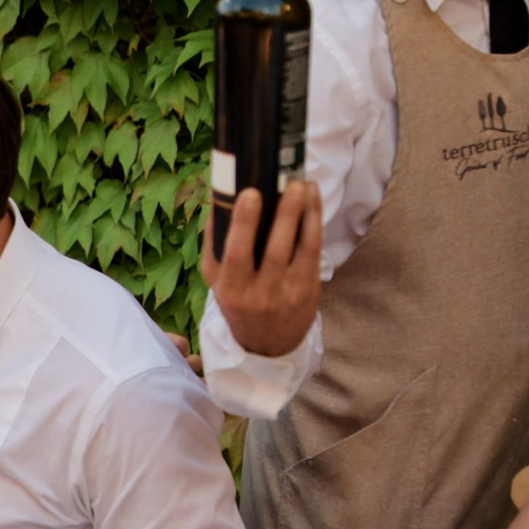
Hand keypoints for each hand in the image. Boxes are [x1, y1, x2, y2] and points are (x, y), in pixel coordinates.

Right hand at [203, 178, 321, 358]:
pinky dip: (314, 222)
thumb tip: (217, 197)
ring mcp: (287, 292)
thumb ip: (214, 243)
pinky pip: (314, 251)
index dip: (243, 223)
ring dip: (304, 214)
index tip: (249, 193)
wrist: (268, 344)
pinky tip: (312, 200)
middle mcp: (259, 293)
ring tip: (304, 185)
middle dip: (284, 214)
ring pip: (300, 248)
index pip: (236, 254)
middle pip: (274, 250)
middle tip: (290, 184)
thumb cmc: (239, 301)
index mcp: (230, 288)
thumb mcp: (217, 281)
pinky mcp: (308, 288)